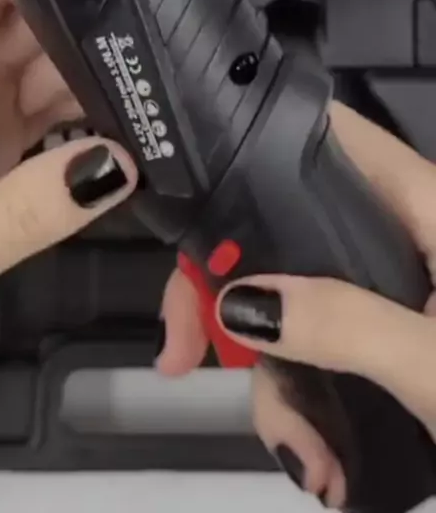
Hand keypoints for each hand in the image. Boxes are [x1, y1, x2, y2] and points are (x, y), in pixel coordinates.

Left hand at [0, 0, 136, 312]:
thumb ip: (19, 214)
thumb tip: (117, 167)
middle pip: (22, 21)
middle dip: (87, 22)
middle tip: (164, 39)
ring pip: (42, 63)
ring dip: (96, 72)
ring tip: (161, 85)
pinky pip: (45, 106)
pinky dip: (86, 113)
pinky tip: (131, 125)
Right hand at [157, 102, 435, 508]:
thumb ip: (349, 326)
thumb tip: (247, 299)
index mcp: (428, 211)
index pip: (325, 144)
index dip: (250, 162)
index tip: (199, 234)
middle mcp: (404, 240)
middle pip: (286, 236)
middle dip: (236, 303)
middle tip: (188, 351)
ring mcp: (392, 290)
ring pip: (295, 303)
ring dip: (278, 382)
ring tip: (304, 454)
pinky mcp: (388, 334)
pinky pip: (320, 347)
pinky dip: (306, 402)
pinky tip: (321, 456)